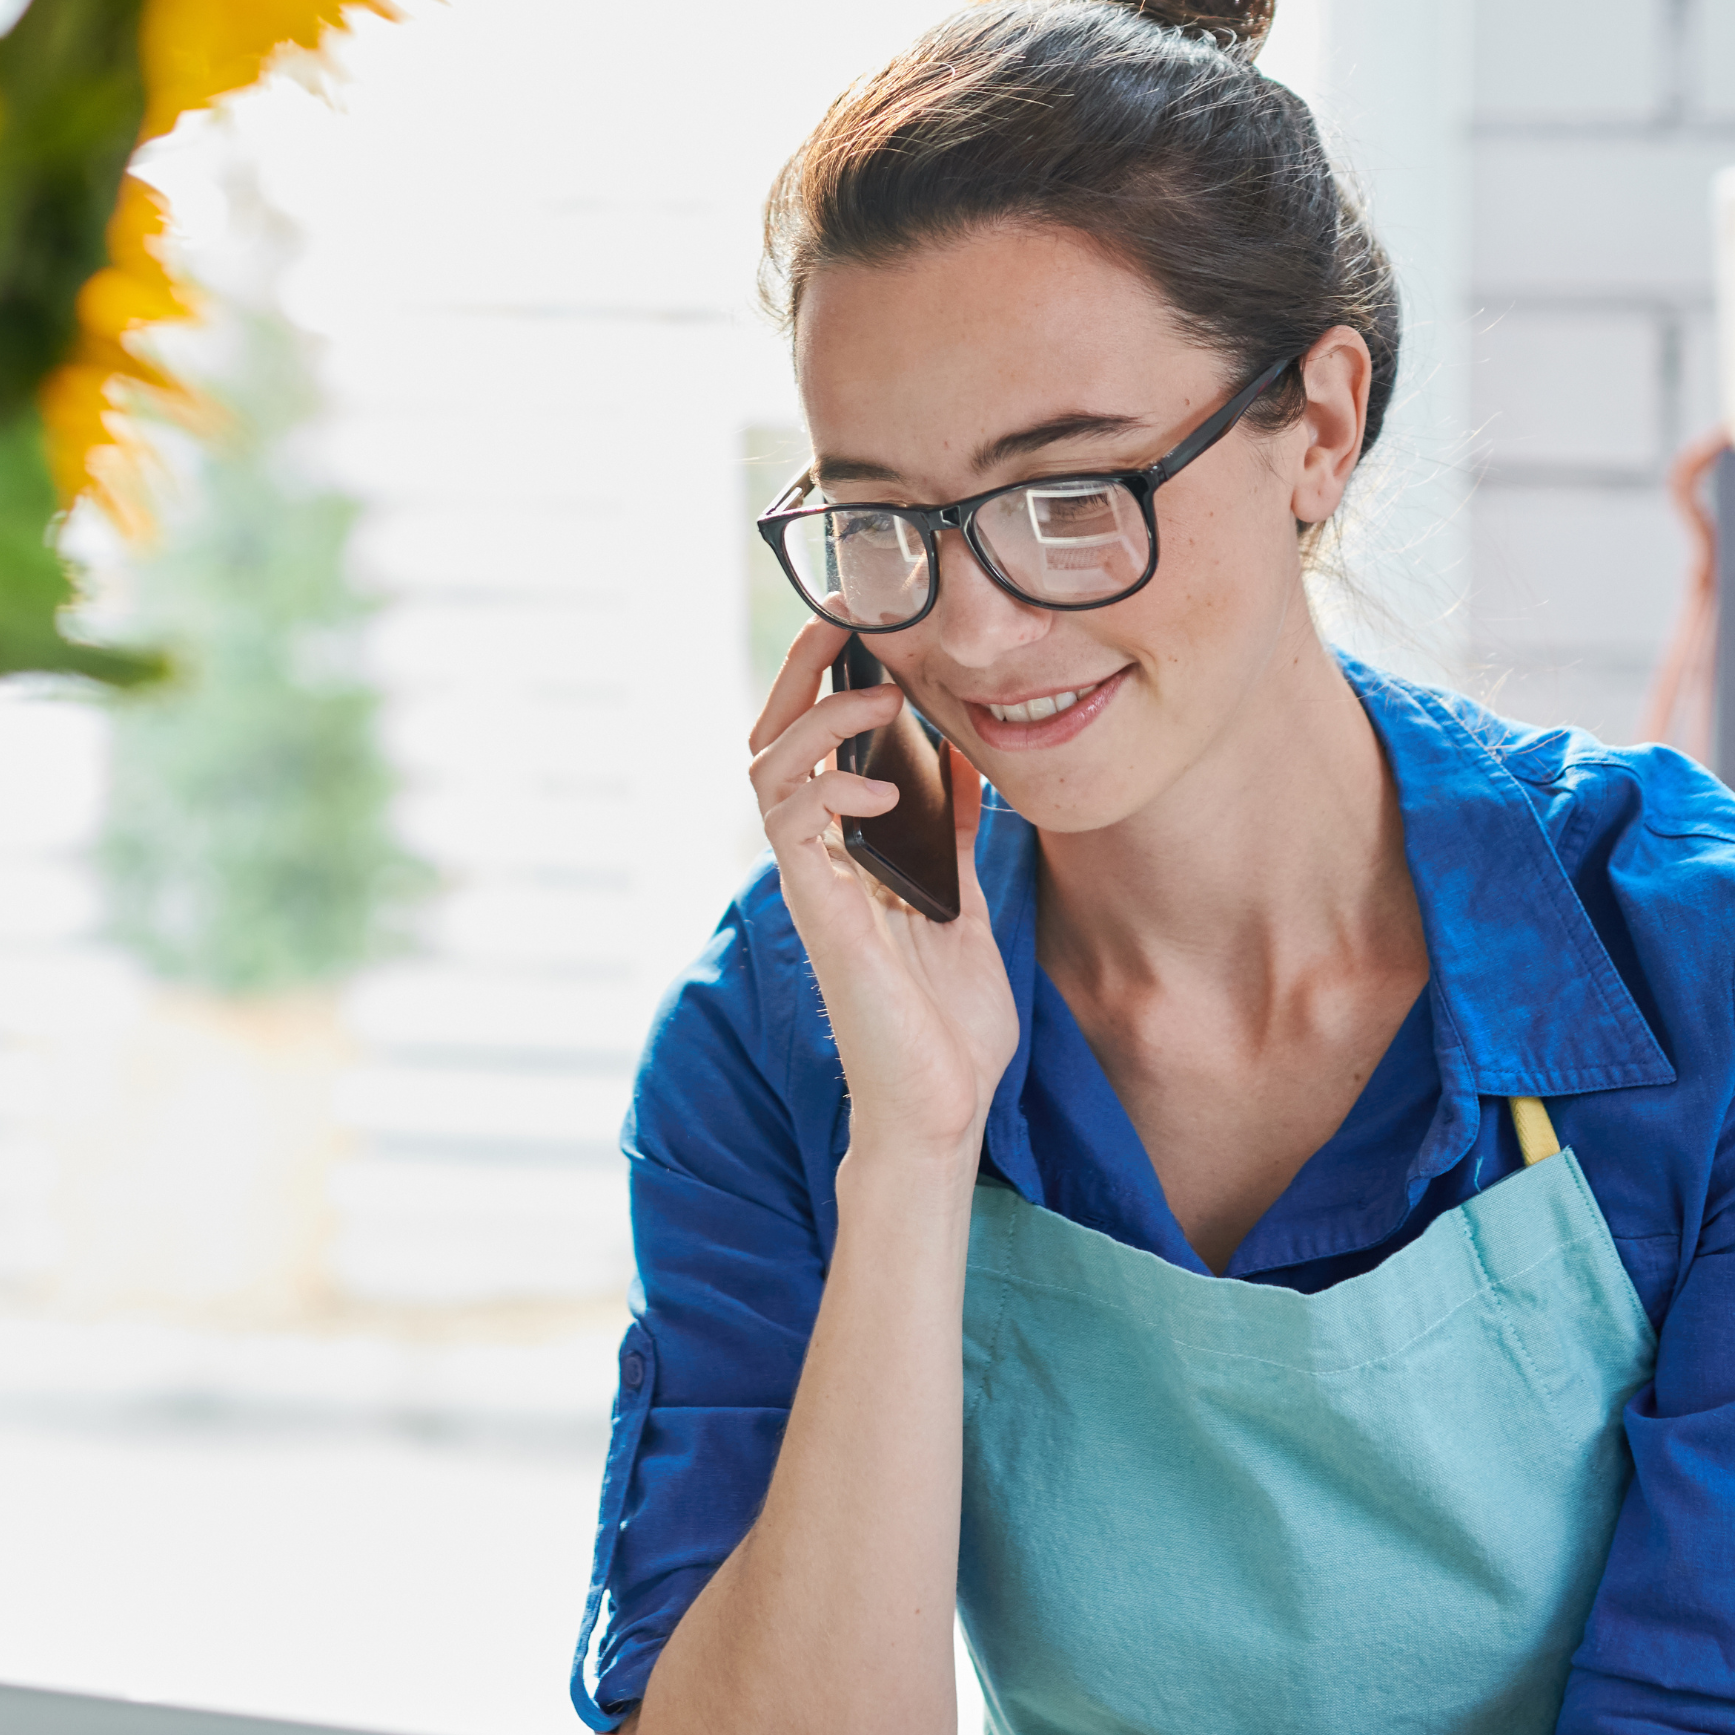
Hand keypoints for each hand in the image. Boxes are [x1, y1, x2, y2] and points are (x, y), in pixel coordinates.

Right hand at [750, 620, 1019, 1169]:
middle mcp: (817, 864)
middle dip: (802, 672)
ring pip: (767, 770)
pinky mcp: (819, 916)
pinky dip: (828, 792)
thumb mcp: (963, 906)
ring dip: (821, 721)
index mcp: (846, 856)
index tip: (865, 632)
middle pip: (771, 739)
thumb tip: (967, 764)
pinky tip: (878, 791)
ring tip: (881, 703)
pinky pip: (791, 828)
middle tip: (844, 623)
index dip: (824, 683)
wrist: (942, 1110)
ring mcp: (812, 887)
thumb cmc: (948, 1029)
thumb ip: (953, 839)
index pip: (810, 748)